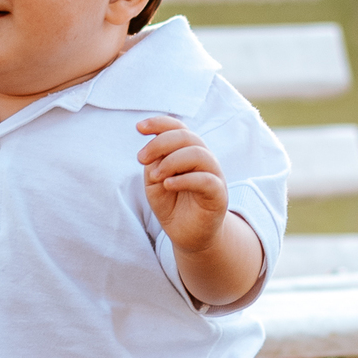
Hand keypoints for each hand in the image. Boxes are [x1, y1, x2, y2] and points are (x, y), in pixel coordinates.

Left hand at [136, 115, 228, 251]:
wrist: (189, 234)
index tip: (139, 128)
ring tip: (155, 176)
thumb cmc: (172, 204)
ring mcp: (213, 175)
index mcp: (187, 151)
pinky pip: (205, 180)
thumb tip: (155, 154)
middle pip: (186, 137)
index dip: (159, 123)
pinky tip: (167, 185)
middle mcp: (203, 158)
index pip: (178, 128)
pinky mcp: (218, 194)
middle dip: (160, 143)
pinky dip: (184, 180)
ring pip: (198, 154)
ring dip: (171, 161)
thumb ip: (154, 164)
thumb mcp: (155, 182)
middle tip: (141, 158)